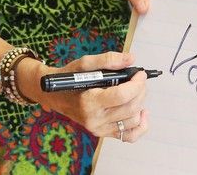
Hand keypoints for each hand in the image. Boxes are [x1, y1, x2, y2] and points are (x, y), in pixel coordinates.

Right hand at [19, 51, 150, 143]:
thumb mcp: (84, 63)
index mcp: (88, 102)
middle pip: (130, 108)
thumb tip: (131, 59)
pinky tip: (142, 112)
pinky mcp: (103, 133)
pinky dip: (140, 126)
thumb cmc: (68, 78)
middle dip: (140, 90)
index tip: (140, 73)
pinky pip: (129, 136)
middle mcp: (94, 119)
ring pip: (133, 121)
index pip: (121, 96)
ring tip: (135, 91)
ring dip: (140, 104)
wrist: (54, 95)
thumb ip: (108, 60)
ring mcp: (99, 129)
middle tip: (138, 79)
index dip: (136, 84)